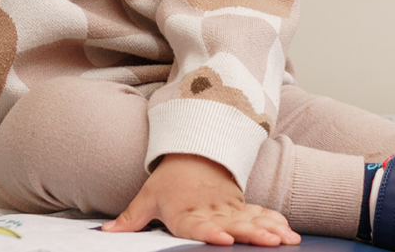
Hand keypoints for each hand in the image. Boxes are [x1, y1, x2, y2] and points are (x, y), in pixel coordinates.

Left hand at [103, 153, 299, 245]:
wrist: (193, 152)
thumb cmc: (169, 180)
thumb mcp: (148, 196)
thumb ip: (130, 219)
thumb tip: (105, 233)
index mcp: (186, 212)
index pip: (198, 225)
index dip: (210, 232)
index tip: (222, 238)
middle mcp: (211, 211)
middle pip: (234, 224)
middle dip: (253, 233)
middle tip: (271, 242)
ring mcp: (229, 208)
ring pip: (252, 219)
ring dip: (270, 230)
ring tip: (287, 240)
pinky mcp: (241, 206)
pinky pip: (260, 214)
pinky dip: (275, 222)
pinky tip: (289, 233)